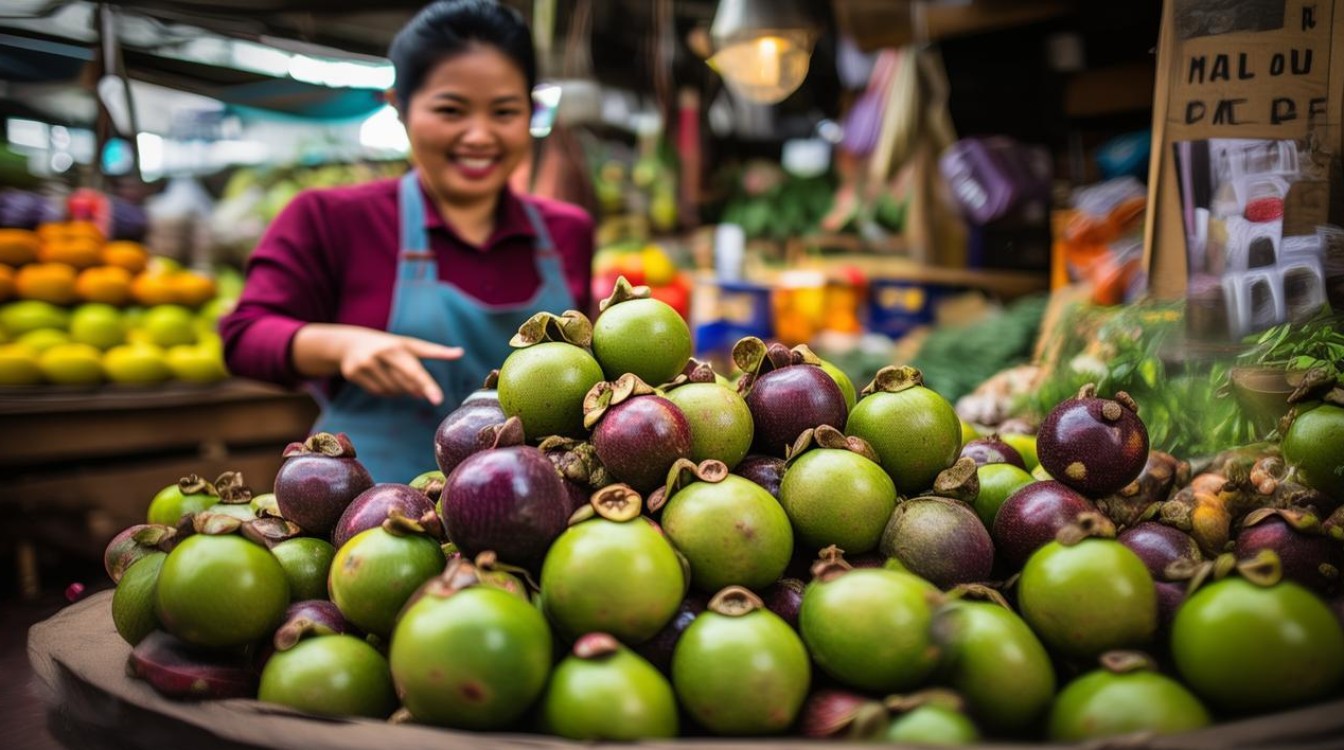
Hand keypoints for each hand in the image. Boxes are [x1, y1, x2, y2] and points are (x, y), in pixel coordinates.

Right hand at [336, 329, 462, 404]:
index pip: (415, 370)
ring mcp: (365, 364)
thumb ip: (435, 351)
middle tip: (425, 392)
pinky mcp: (353, 373)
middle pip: (404, 383)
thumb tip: (460, 352)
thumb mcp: (410, 345)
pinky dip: (386, 391)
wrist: (350, 343)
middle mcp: (380, 354)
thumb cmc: (389, 345)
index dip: (427, 385)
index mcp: (397, 347)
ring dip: (400, 390)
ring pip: (392, 390)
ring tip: (396, 377)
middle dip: (416, 390)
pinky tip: (384, 380)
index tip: (438, 400)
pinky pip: (378, 392)